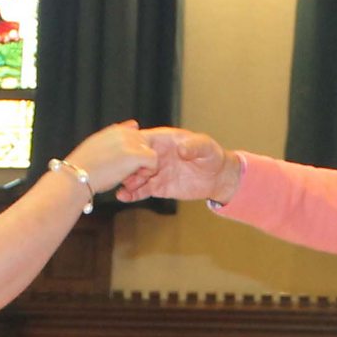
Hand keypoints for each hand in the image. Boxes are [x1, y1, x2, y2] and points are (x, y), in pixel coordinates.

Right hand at [63, 121, 157, 197]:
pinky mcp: (136, 155)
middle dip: (139, 160)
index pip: (135, 137)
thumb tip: (134, 124)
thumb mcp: (97, 145)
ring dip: (143, 167)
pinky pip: (153, 162)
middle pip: (145, 145)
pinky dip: (147, 173)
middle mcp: (124, 132)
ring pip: (150, 153)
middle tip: (125, 175)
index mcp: (115, 130)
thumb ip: (115, 135)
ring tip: (127, 179)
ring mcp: (131, 143)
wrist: (76, 177)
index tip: (119, 166)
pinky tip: (133, 180)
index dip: (131, 154)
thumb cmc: (83, 167)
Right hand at [117, 128, 239, 205]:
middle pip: (135, 159)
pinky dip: (132, 194)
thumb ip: (194, 146)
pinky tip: (123, 196)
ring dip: (127, 181)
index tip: (128, 153)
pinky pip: (142, 190)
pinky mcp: (158, 187)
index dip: (134, 146)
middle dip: (127, 166)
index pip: (144, 140)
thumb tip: (180, 149)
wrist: (217, 177)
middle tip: (122, 175)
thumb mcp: (206, 147)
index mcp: (164, 140)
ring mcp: (156, 172)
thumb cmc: (212, 156)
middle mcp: (156, 155)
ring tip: (119, 188)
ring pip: (136, 176)